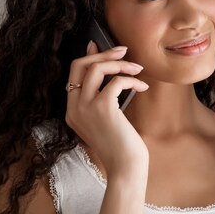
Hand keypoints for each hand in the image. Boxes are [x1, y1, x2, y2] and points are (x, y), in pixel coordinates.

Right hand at [65, 40, 149, 175]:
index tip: (104, 47)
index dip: (90, 56)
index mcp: (72, 110)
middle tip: (124, 50)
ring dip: (120, 64)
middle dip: (103, 53)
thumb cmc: (120, 143)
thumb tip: (107, 69)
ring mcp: (85, 108)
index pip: (73, 72)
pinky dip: (131, 80)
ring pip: (96, 68)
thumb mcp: (106, 117)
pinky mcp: (102, 109)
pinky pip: (116, 81)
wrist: (125, 166)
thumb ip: (102, 95)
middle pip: (80, 65)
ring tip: (138, 69)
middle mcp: (74, 108)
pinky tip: (142, 88)